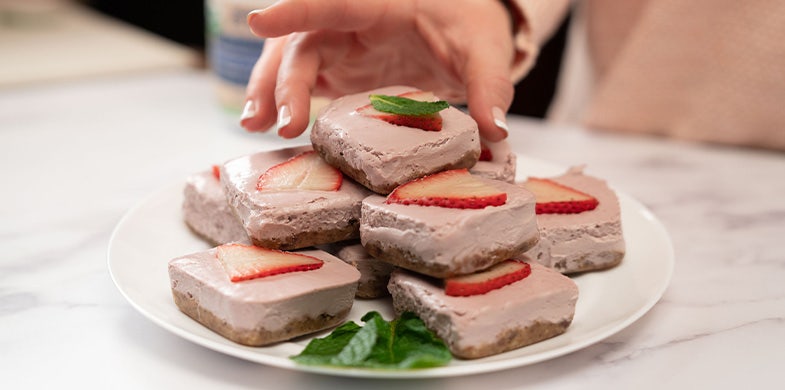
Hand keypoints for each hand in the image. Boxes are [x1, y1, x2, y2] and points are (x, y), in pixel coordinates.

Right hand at [241, 0, 515, 140]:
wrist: (464, 27)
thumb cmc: (470, 22)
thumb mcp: (485, 49)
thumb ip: (490, 86)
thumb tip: (494, 131)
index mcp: (379, 2)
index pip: (331, 2)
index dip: (294, 12)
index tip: (258, 21)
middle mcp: (349, 21)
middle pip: (300, 42)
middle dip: (280, 80)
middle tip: (272, 121)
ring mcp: (340, 45)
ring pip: (291, 61)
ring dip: (269, 92)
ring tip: (253, 126)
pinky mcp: (339, 69)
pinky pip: (304, 82)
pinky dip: (286, 103)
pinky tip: (274, 127)